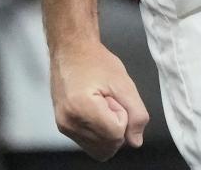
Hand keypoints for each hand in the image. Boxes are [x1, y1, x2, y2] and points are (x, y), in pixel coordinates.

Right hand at [51, 41, 148, 160]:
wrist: (71, 50)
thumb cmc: (94, 60)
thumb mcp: (123, 82)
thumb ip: (136, 112)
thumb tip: (136, 141)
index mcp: (82, 108)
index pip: (116, 134)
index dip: (123, 116)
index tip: (114, 98)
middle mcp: (69, 122)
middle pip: (108, 146)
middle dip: (116, 126)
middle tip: (109, 100)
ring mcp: (64, 127)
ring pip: (99, 150)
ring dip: (108, 131)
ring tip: (102, 104)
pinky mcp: (64, 127)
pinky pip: (90, 144)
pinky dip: (99, 133)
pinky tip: (96, 110)